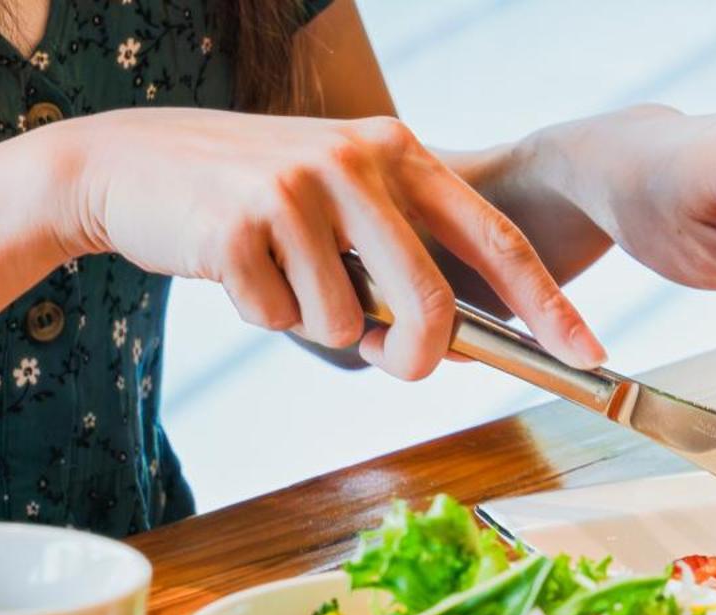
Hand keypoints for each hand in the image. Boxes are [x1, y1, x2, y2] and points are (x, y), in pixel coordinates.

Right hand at [54, 108, 605, 376]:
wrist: (125, 166)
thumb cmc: (254, 203)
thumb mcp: (342, 208)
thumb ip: (406, 262)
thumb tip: (469, 346)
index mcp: (399, 152)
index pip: (497, 241)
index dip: (547, 307)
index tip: (589, 355)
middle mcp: (358, 159)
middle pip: (431, 305)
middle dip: (417, 357)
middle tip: (392, 361)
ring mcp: (297, 187)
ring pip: (351, 324)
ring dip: (318, 327)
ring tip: (280, 275)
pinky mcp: (239, 224)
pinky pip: (283, 319)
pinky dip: (263, 316)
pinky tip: (235, 268)